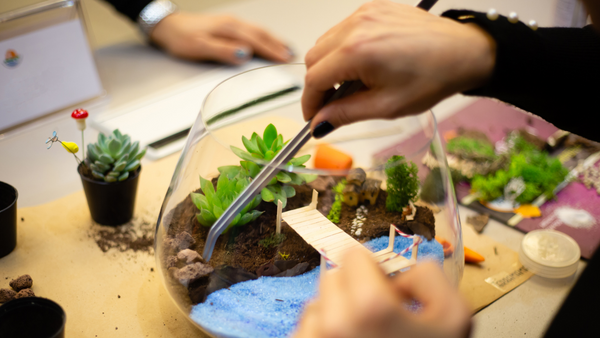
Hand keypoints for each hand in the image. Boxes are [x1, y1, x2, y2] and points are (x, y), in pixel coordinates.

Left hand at [150, 12, 292, 63]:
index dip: (272, 51)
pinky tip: (266, 41)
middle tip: (292, 56)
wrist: (167, 27)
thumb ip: (223, 51)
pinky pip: (251, 30)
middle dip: (278, 45)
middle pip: (261, 34)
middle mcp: (233, 23)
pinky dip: (263, 37)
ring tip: (286, 49)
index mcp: (229, 28)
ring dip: (273, 40)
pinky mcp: (228, 25)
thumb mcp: (200, 47)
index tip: (285, 60)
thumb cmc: (181, 39)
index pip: (256, 41)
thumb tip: (245, 54)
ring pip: (258, 31)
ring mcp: (231, 22)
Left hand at [292, 248, 470, 337]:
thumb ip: (428, 275)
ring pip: (317, 304)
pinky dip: (323, 333)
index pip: (354, 256)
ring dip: (337, 311)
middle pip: (333, 277)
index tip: (387, 292)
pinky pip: (306, 329)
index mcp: (371, 307)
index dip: (375, 271)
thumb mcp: (454, 316)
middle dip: (354, 289)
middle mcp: (335, 324)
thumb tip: (397, 273)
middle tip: (377, 316)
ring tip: (364, 337)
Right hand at [302, 0, 495, 136]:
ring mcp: (364, 14)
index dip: (310, 102)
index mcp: (356, 51)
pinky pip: (343, 30)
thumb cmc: (433, 77)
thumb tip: (320, 123)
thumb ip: (346, 113)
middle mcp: (356, 27)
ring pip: (325, 43)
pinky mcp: (373, 9)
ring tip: (350, 85)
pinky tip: (361, 65)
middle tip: (332, 105)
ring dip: (329, 66)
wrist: (464, 52)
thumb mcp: (386, 106)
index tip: (314, 118)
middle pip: (313, 58)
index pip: (314, 78)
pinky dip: (342, 49)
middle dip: (318, 85)